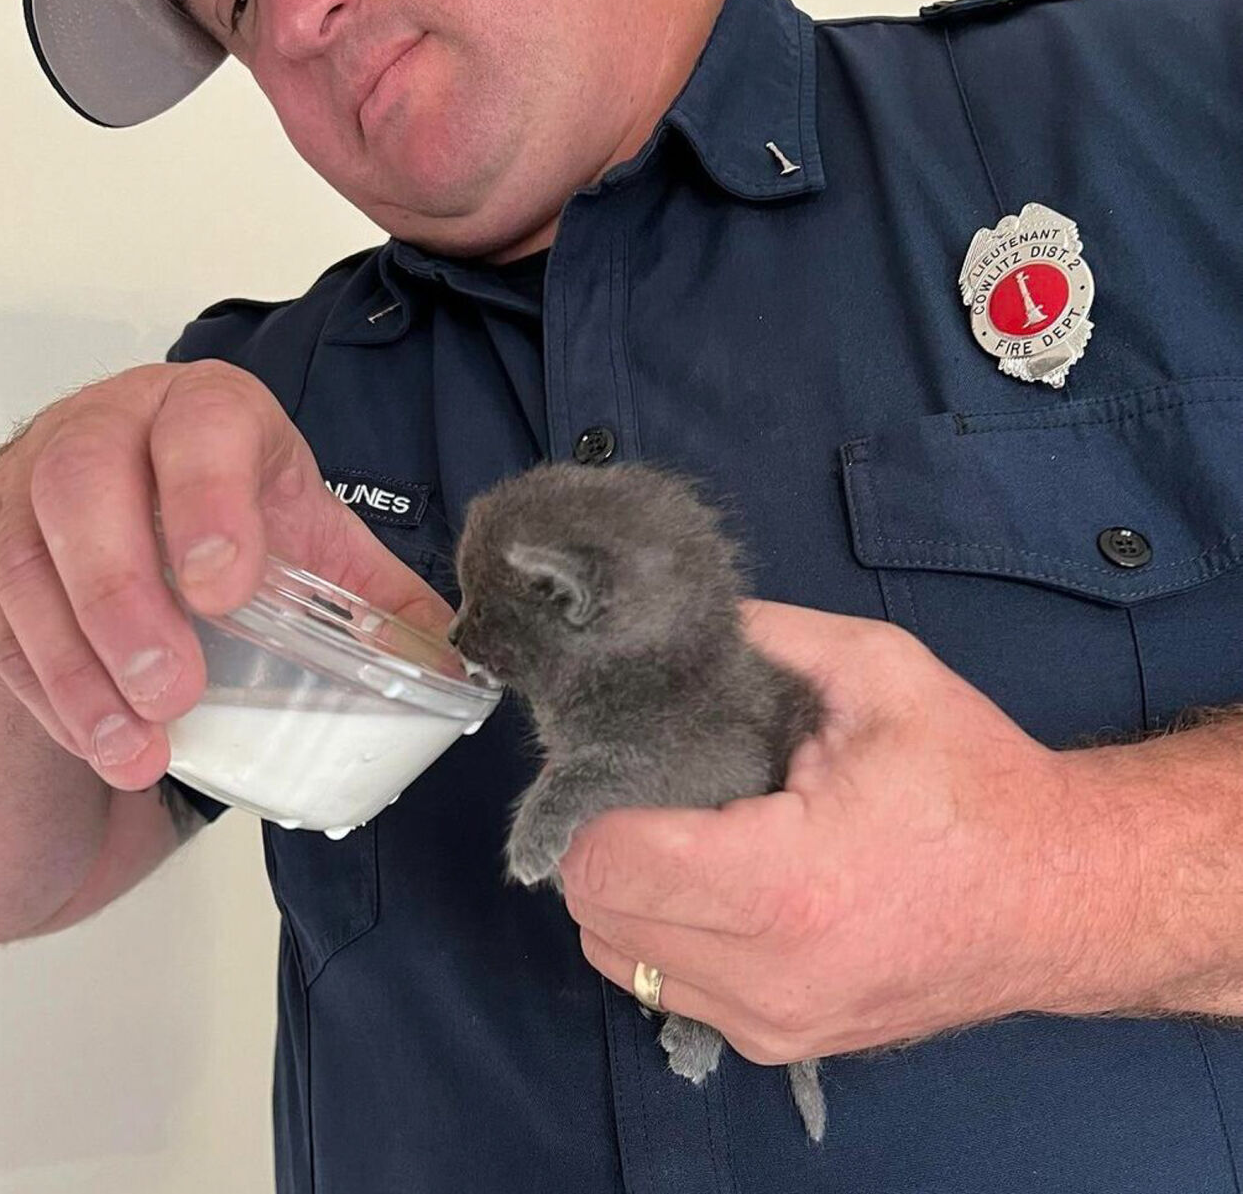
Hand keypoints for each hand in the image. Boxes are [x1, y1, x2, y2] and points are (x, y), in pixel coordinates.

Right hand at [0, 361, 452, 790]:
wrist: (120, 492)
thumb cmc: (228, 504)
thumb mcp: (305, 527)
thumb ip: (375, 589)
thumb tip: (464, 665)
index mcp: (205, 410)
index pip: (199, 427)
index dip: (208, 500)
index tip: (227, 589)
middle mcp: (106, 430)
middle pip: (83, 488)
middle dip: (122, 595)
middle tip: (172, 691)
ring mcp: (32, 489)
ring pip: (25, 564)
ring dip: (76, 667)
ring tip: (134, 751)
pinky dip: (44, 690)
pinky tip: (94, 741)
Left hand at [557, 602, 1098, 1065]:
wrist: (1066, 893)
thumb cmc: (975, 781)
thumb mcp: (879, 671)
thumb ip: (766, 636)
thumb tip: (678, 619)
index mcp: (784, 884)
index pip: (605, 865)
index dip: (598, 800)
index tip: (627, 758)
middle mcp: (768, 977)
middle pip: (598, 917)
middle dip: (604, 842)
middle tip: (650, 790)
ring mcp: (774, 1026)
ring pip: (620, 960)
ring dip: (628, 895)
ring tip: (682, 836)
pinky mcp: (783, 1044)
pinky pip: (671, 989)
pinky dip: (666, 937)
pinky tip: (714, 885)